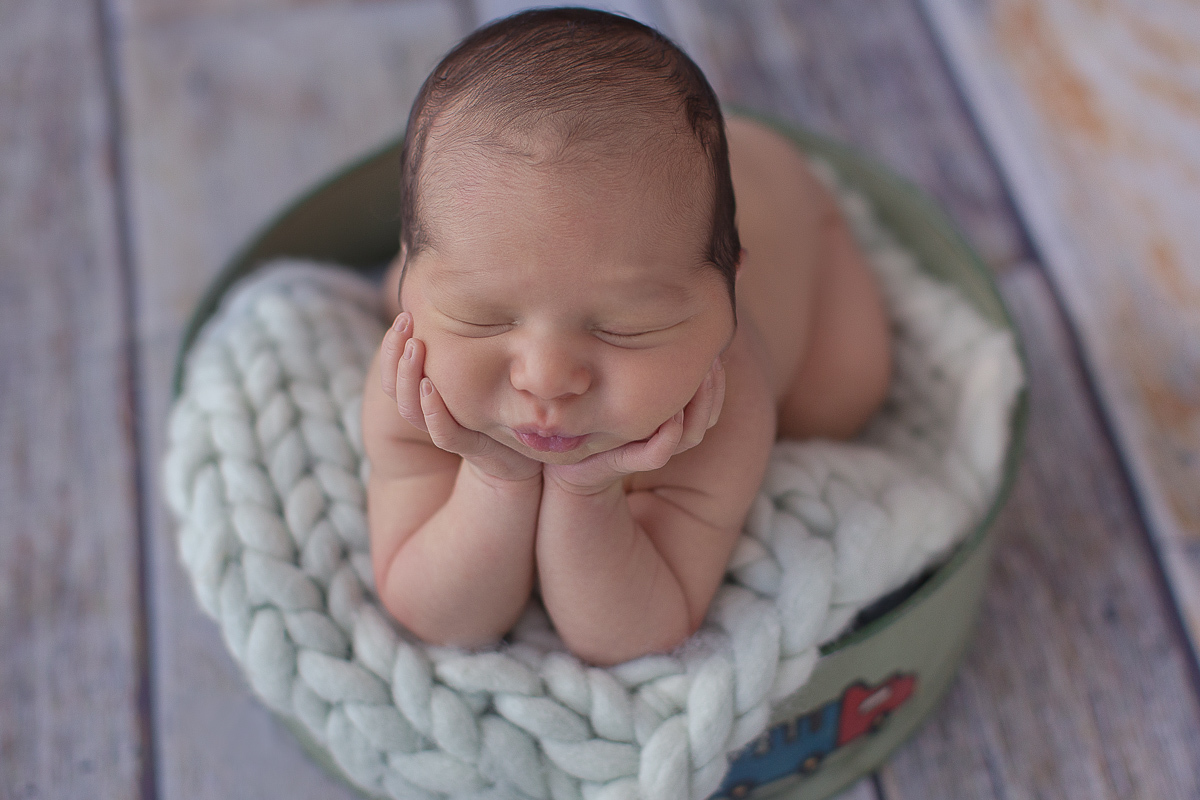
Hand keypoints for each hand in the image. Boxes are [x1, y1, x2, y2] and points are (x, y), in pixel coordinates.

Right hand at [380, 313, 542, 482]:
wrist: (534, 450)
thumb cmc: (509, 402)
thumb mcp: (489, 367)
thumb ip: (473, 343)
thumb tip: (463, 297)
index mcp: (431, 394)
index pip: (395, 372)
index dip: (392, 347)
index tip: (404, 315)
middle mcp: (433, 413)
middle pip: (395, 389)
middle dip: (395, 354)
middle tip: (404, 322)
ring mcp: (452, 431)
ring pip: (412, 411)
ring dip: (409, 378)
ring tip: (415, 347)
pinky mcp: (474, 449)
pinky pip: (445, 434)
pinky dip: (434, 413)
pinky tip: (430, 387)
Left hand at [544, 356, 725, 494]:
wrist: (545, 438)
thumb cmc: (575, 396)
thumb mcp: (608, 365)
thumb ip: (634, 348)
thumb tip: (664, 309)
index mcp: (661, 412)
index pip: (706, 403)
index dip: (716, 383)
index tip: (715, 353)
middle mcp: (657, 433)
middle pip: (703, 419)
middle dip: (712, 392)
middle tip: (712, 362)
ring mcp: (640, 448)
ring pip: (688, 436)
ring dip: (697, 410)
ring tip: (698, 381)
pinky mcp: (618, 462)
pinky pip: (655, 454)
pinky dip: (666, 440)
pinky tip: (672, 420)